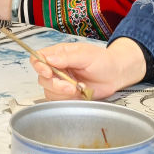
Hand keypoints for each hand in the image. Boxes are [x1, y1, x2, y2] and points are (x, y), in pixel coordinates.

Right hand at [32, 37, 147, 100]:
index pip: (38, 57)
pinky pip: (58, 100)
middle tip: (69, 86)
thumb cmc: (103, 60)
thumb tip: (49, 59)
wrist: (115, 75)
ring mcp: (61, 81)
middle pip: (42, 77)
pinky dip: (68, 99)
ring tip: (77, 89)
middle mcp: (57, 67)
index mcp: (59, 54)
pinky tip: (79, 93)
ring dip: (62, 93)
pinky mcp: (67, 94)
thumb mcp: (86, 55)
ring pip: (49, 91)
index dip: (39, 65)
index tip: (48, 72)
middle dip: (55, 84)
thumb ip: (67, 57)